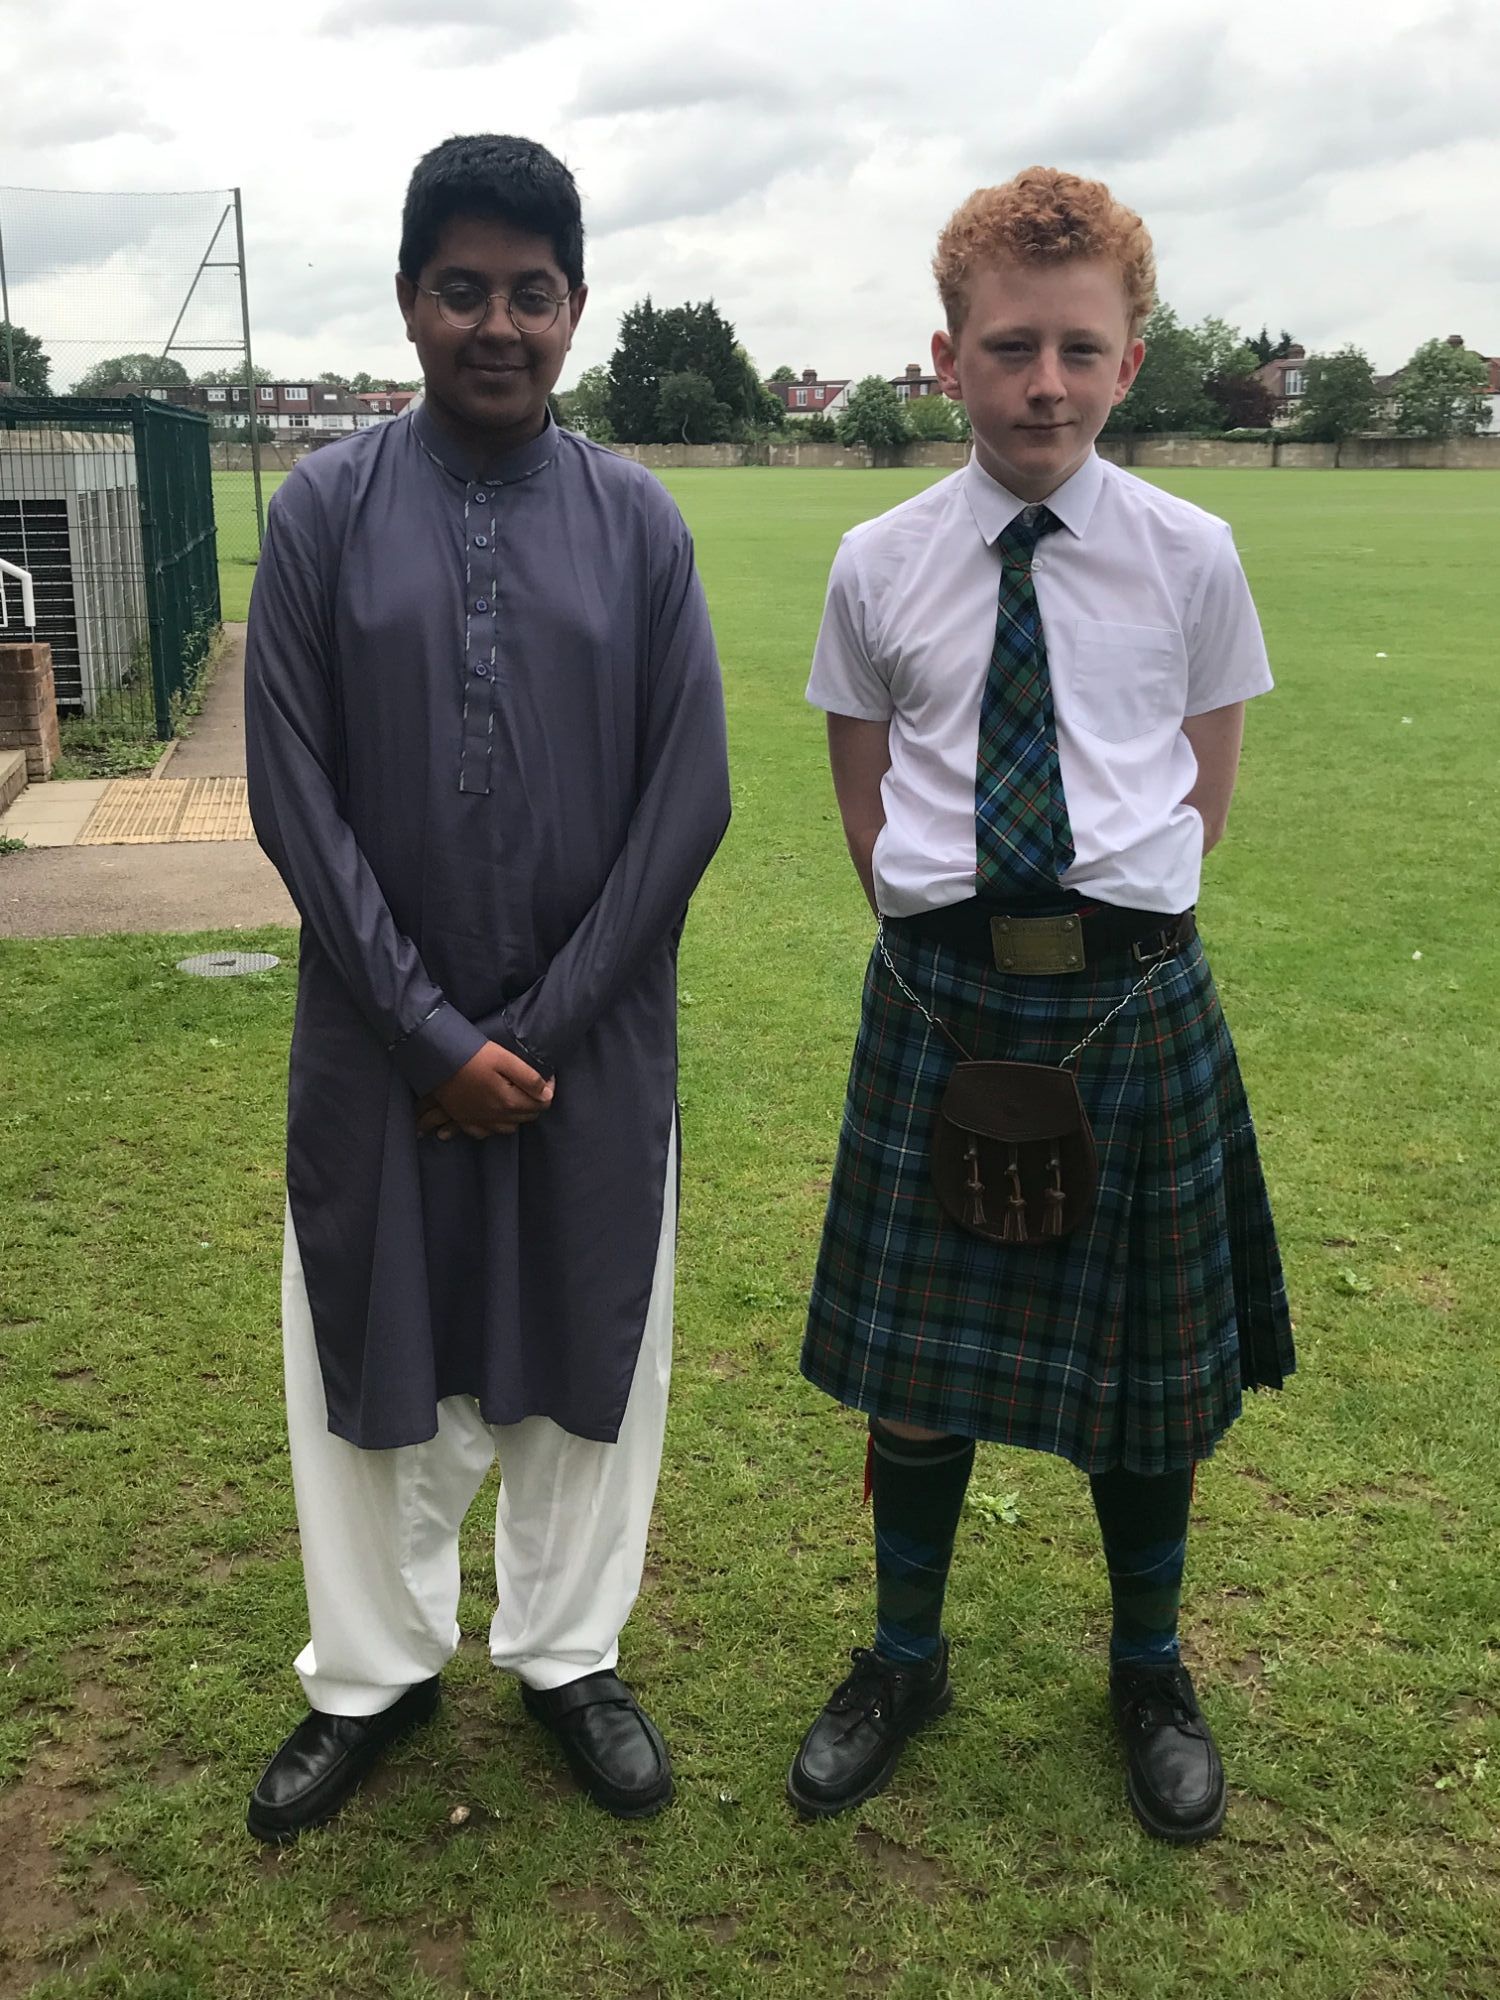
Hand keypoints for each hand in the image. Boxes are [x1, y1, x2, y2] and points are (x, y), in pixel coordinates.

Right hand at [417, 1041, 553, 1140]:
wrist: (438, 1061)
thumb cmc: (473, 1056)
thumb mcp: (504, 1059)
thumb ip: (529, 1078)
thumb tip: (547, 1094)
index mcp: (508, 1102)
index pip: (542, 1104)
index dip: (549, 1089)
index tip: (547, 1076)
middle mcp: (496, 1117)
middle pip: (528, 1116)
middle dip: (535, 1101)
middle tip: (532, 1083)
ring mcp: (479, 1121)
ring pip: (510, 1127)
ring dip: (517, 1114)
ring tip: (515, 1096)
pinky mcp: (464, 1120)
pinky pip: (486, 1132)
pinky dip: (494, 1125)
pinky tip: (494, 1112)